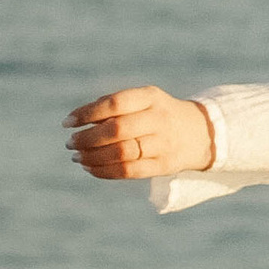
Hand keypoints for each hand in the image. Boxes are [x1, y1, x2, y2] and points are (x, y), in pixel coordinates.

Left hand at [67, 86, 216, 180]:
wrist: (200, 132)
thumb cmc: (158, 113)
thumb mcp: (143, 100)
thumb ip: (113, 105)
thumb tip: (77, 119)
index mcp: (151, 97)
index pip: (114, 103)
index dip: (87, 113)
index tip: (67, 123)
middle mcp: (159, 119)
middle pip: (117, 130)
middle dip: (87, 138)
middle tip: (70, 144)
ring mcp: (163, 143)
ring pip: (121, 153)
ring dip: (93, 157)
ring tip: (77, 157)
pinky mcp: (164, 165)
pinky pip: (129, 171)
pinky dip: (104, 171)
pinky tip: (90, 168)